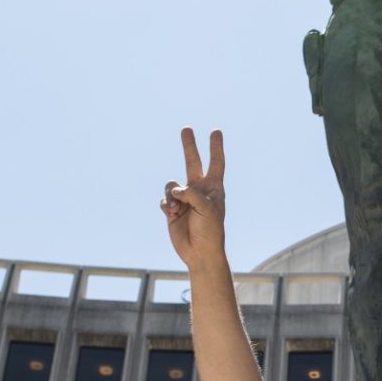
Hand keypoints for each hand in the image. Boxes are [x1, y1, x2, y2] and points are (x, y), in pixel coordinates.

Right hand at [160, 128, 226, 267]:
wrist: (199, 252)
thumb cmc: (210, 231)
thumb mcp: (207, 209)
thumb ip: (192, 193)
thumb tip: (175, 189)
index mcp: (213, 188)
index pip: (216, 163)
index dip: (215, 147)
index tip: (216, 131)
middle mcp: (199, 190)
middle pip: (192, 162)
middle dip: (189, 146)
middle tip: (186, 128)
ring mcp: (185, 199)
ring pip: (172, 184)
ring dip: (173, 195)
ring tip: (178, 209)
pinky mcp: (172, 209)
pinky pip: (165, 199)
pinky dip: (167, 206)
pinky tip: (173, 215)